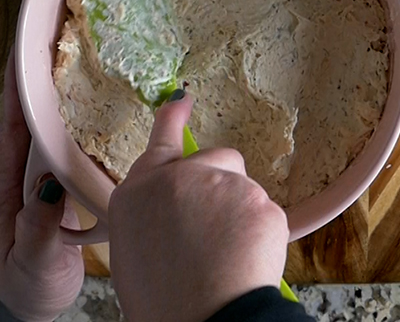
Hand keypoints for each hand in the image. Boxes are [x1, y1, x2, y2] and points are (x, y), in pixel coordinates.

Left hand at [0, 52, 84, 321]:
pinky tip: (92, 103)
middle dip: (37, 73)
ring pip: (44, 123)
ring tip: (75, 55)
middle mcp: (14, 170)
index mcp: (2, 183)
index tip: (26, 48)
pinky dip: (74, 116)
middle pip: (26, 113)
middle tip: (58, 34)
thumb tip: (48, 182)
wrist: (33, 301)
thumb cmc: (29, 284)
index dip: (17, 85)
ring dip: (56, 90)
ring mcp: (33, 173)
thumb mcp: (33, 260)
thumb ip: (38, 224)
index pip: (11, 124)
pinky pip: (61, 140)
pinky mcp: (51, 180)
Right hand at [109, 91, 289, 321]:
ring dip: (240, 212)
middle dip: (221, 185)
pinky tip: (245, 259)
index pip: (160, 140)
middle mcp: (176, 178)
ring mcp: (220, 184)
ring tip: (226, 255)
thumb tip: (173, 208)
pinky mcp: (258, 200)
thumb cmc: (164, 301)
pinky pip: (264, 211)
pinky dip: (260, 233)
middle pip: (215, 160)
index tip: (183, 98)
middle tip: (214, 232)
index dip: (173, 117)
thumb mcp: (134, 250)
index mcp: (138, 192)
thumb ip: (154, 212)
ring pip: (243, 186)